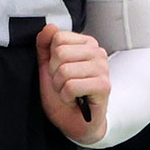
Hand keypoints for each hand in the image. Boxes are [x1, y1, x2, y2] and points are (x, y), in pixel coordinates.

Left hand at [36, 24, 109, 144]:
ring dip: (60, 87)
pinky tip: (75, 100)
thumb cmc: (64, 93)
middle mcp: (97, 52)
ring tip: (69, 92)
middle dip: (54, 73)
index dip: (51, 58)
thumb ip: (45, 45)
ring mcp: (103, 68)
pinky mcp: (104, 86)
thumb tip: (49, 27)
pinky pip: (71, 86)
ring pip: (64, 70)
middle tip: (63, 83)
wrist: (74, 122)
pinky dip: (67, 96)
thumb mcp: (48, 67)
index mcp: (86, 43)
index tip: (58, 70)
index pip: (57, 37)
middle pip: (60, 52)